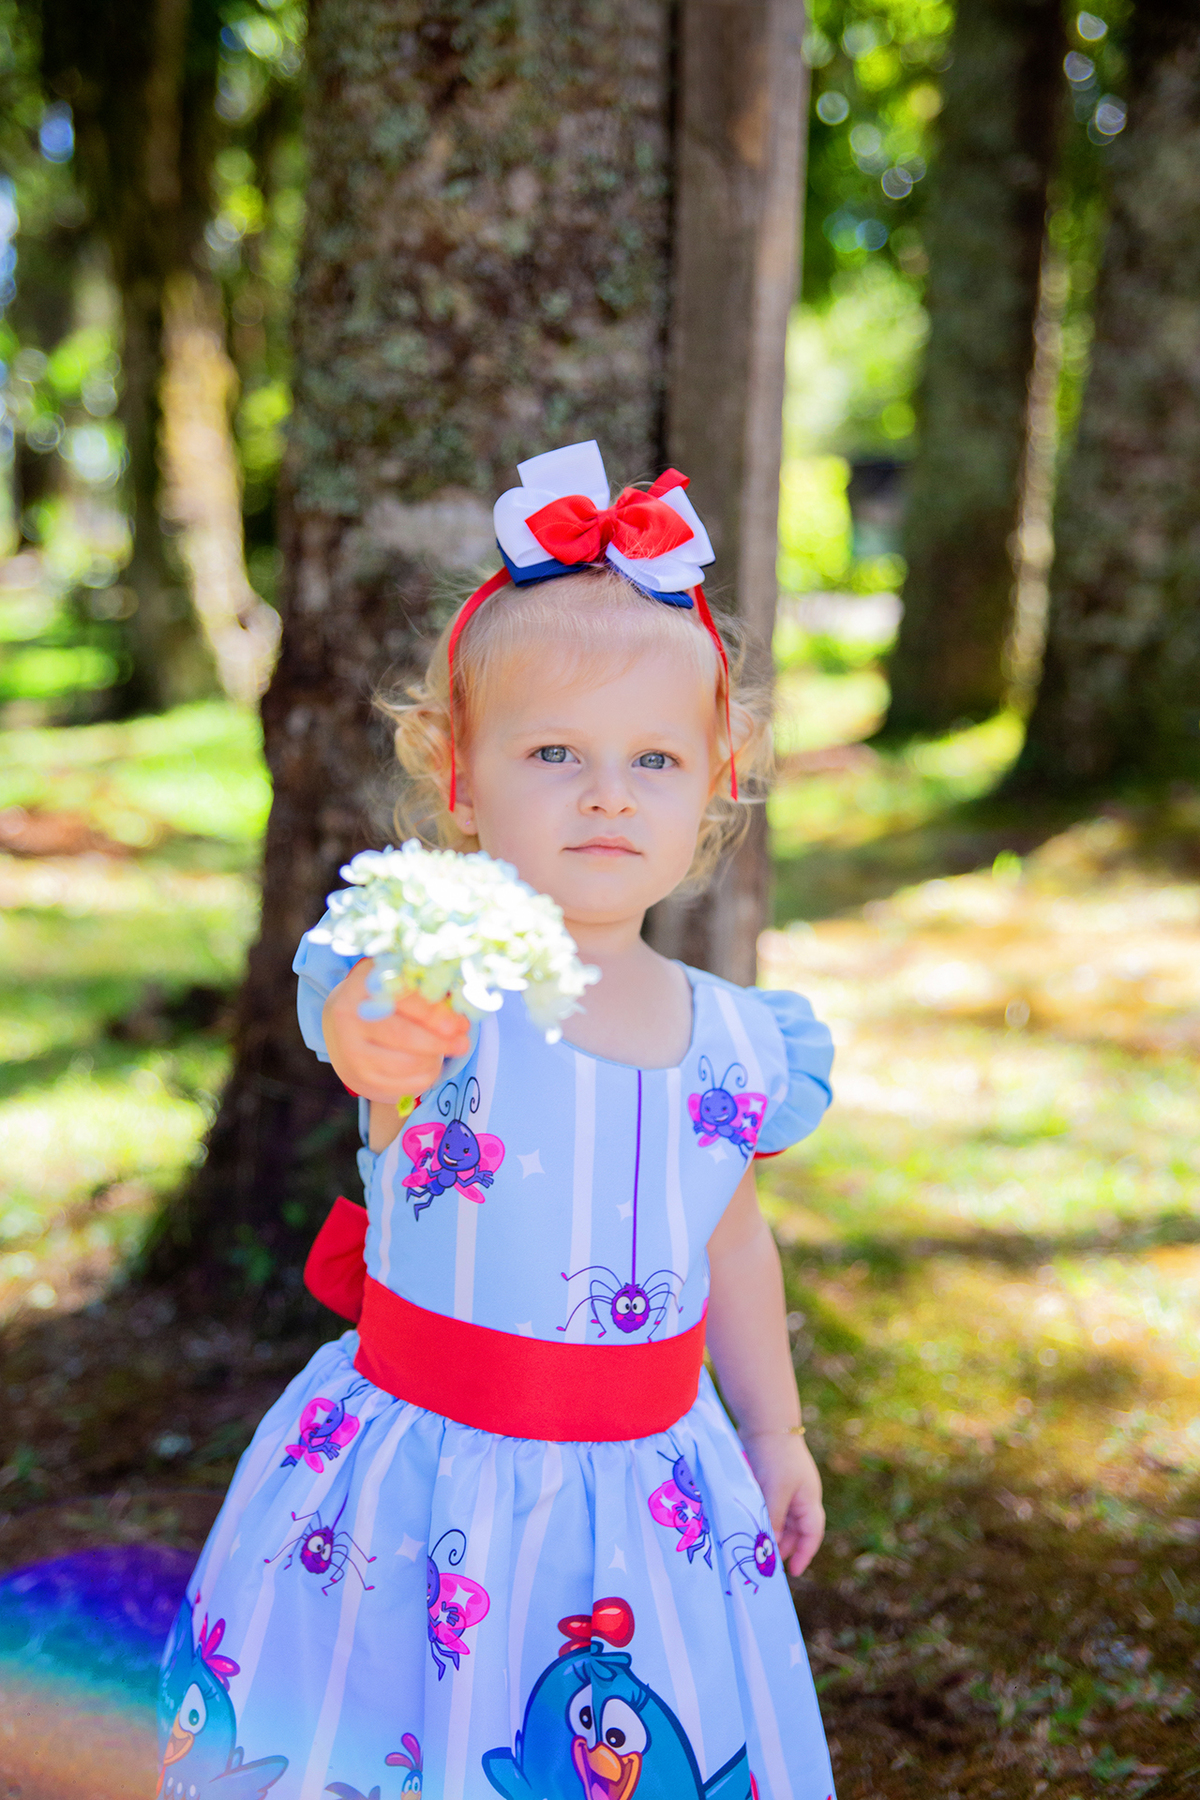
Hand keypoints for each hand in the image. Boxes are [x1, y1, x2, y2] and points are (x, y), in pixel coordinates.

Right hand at [322, 959, 470, 1101]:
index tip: (459, 1023)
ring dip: (434, 1060)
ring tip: (444, 1052)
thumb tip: (459, 1018)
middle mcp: (350, 1017)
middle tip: (463, 1044)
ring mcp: (350, 1049)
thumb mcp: (400, 984)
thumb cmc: (385, 1001)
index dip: (436, 1013)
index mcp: (364, 985)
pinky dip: (424, 1078)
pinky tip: (430, 1066)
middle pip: (404, 1035)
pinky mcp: (358, 1076)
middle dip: (440, 1042)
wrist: (343, 1025)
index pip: (404, 1001)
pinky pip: (401, 1085)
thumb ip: (427, 993)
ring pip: (405, 1064)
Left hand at [741, 1431, 824, 1576]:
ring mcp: (786, 1487)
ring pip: (782, 1519)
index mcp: (809, 1499)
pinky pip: (770, 1506)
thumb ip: (775, 1520)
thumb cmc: (776, 1457)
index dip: (805, 1554)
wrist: (766, 1422)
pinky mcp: (771, 1480)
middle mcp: (801, 1495)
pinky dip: (764, 1518)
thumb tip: (772, 1546)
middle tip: (769, 1564)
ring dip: (773, 1533)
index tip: (794, 1572)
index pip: (812, 1534)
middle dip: (785, 1547)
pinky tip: (752, 1525)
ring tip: (759, 1548)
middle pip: (797, 1529)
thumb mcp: (776, 1491)